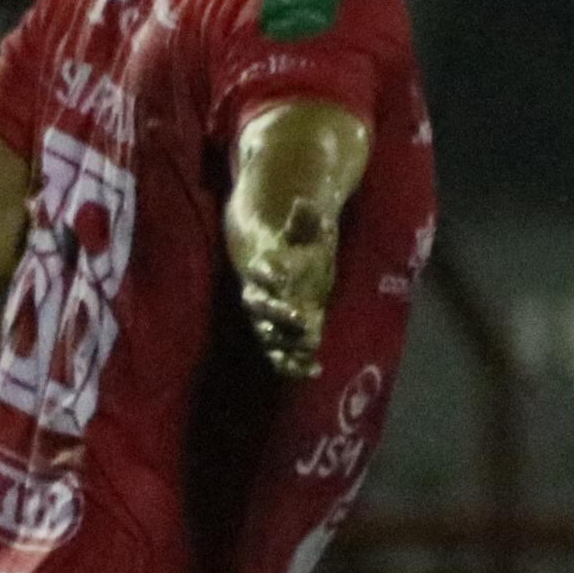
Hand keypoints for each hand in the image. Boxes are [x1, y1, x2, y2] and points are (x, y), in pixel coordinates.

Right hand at [237, 199, 336, 377]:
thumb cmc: (293, 249)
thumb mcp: (302, 231)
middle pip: (260, 309)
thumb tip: (305, 201)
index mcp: (262, 271)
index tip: (282, 277)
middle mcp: (258, 299)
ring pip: (268, 336)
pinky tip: (315, 370)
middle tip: (301, 318)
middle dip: (279, 315)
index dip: (269, 275)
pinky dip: (294, 365)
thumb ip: (304, 220)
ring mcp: (266, 322)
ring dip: (287, 345)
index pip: (261, 272)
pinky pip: (280, 356)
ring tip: (309, 350)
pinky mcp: (279, 339)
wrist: (281, 270)